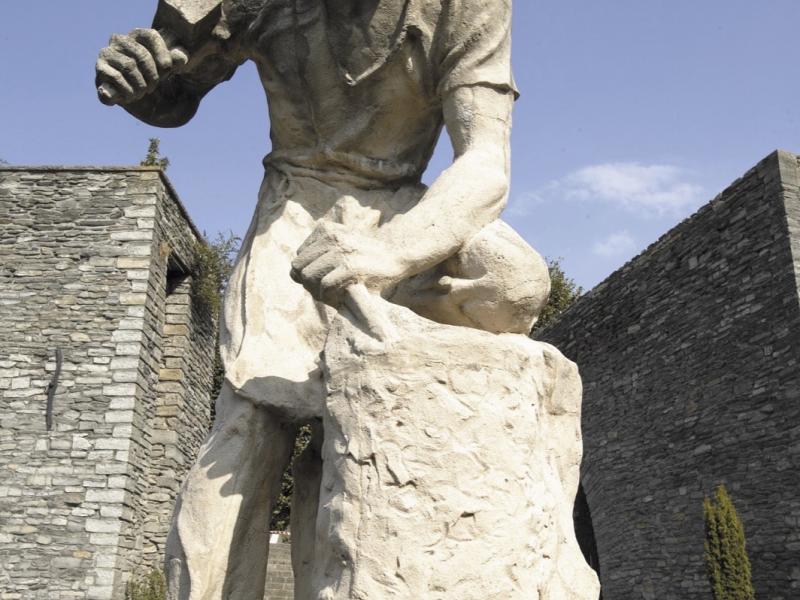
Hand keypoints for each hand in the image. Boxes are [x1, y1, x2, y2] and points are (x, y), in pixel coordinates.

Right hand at [95, 29, 187, 105]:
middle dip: (152, 76)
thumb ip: (177, 59)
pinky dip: (127, 91)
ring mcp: (107, 54)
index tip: (167, 69)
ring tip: (142, 91)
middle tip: (153, 86)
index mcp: (137, 35)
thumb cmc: (154, 73)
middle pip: (142, 55)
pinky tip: (130, 96)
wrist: (135, 91)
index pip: (152, 36)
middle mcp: (119, 40)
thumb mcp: (169, 66)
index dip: (163, 55)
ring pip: (129, 66)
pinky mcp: (100, 70)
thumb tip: (181, 58)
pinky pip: (115, 78)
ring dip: (140, 85)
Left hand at [291, 222, 408, 305]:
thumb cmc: (367, 256)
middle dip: (307, 282)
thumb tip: (292, 274)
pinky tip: (337, 296)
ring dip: (316, 290)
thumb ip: (319, 253)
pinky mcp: (350, 267)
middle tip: (323, 290)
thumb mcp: (343, 244)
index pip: (299, 255)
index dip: (307, 271)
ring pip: (309, 276)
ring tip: (329, 294)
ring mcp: (341, 252)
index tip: (321, 279)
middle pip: (299, 266)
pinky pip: (324, 285)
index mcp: (328, 229)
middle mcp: (332, 237)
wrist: (397, 257)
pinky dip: (327, 295)